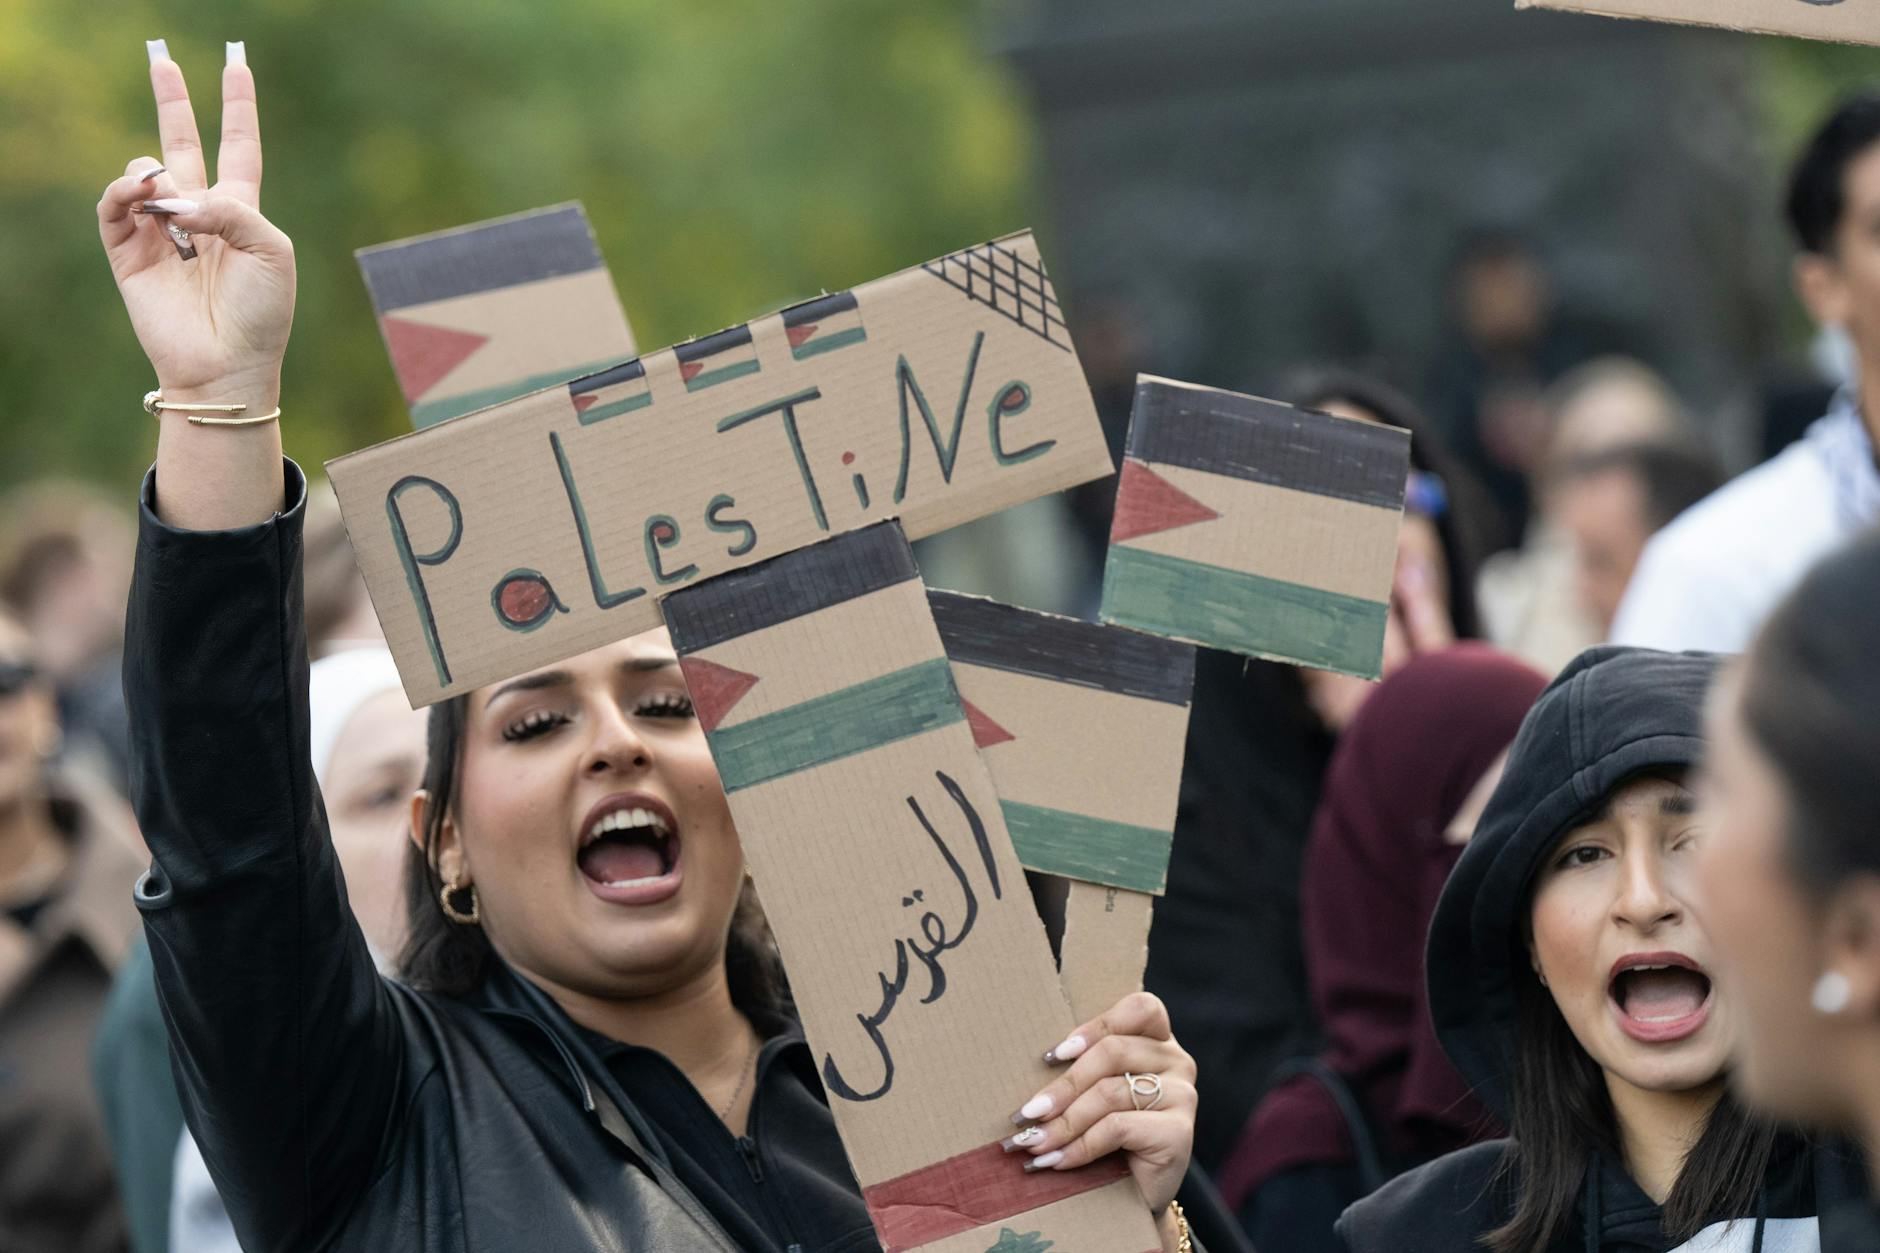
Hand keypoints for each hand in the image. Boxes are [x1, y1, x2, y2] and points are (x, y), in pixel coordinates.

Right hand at [97, 46, 293, 401]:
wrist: (228, 364)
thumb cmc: (262, 313)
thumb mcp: (272, 251)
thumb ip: (233, 208)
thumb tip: (176, 197)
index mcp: (242, 213)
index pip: (239, 147)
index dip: (238, 108)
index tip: (238, 67)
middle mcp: (200, 216)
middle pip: (182, 144)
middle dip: (173, 101)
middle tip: (161, 58)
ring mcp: (162, 233)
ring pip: (145, 175)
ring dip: (155, 174)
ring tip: (166, 193)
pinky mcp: (129, 255)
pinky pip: (115, 208)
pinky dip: (125, 193)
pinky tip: (143, 193)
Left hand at [1004, 992, 1196, 1214]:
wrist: (1134, 1198)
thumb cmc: (1108, 1139)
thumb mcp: (1094, 1094)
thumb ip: (1080, 1070)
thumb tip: (1025, 1068)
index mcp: (1158, 1040)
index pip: (1139, 1008)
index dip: (1094, 1026)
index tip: (1051, 1056)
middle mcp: (1177, 1061)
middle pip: (1113, 1051)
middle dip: (1063, 1085)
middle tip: (1027, 1113)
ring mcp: (1183, 1096)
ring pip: (1110, 1092)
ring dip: (1064, 1122)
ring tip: (1034, 1143)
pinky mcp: (1179, 1133)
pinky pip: (1118, 1127)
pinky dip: (1081, 1145)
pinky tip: (1058, 1160)